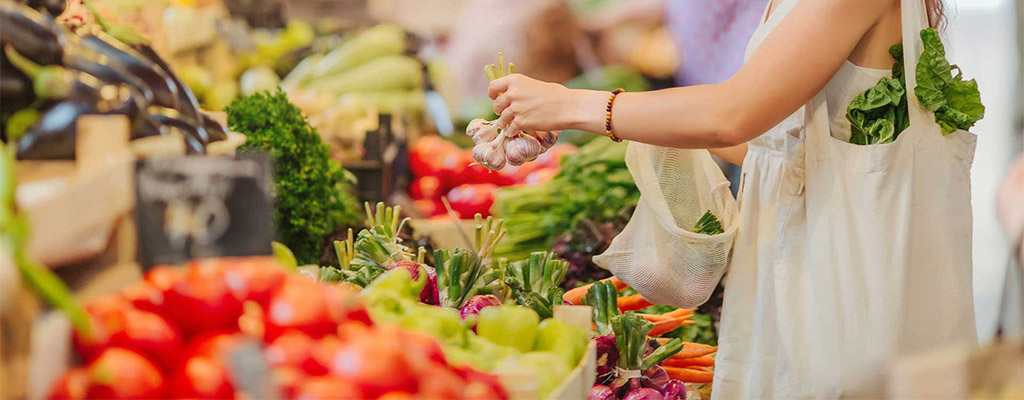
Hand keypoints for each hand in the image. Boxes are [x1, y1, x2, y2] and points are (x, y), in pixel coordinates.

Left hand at [488, 74, 607, 133]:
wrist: (567, 107)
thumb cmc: (556, 95)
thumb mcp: (533, 84)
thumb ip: (519, 89)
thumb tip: (508, 95)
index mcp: (514, 80)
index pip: (493, 87)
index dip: (493, 94)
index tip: (496, 98)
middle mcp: (512, 93)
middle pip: (496, 106)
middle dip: (501, 111)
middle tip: (510, 114)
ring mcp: (515, 109)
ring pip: (502, 120)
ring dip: (506, 123)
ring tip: (514, 124)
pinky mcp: (521, 123)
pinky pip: (510, 130)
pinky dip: (513, 132)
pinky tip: (518, 131)